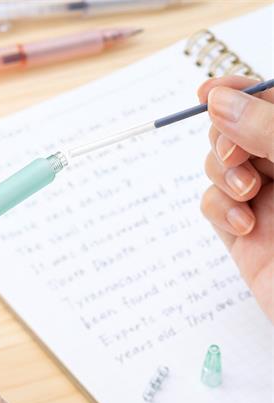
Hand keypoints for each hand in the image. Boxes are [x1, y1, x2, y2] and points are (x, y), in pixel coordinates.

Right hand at [199, 76, 272, 322]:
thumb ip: (273, 132)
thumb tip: (219, 100)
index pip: (273, 104)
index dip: (243, 92)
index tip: (210, 90)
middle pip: (239, 131)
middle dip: (227, 137)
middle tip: (235, 156)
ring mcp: (269, 202)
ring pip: (221, 166)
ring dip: (222, 173)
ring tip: (246, 194)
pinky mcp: (246, 235)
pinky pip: (213, 206)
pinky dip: (219, 209)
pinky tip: (245, 226)